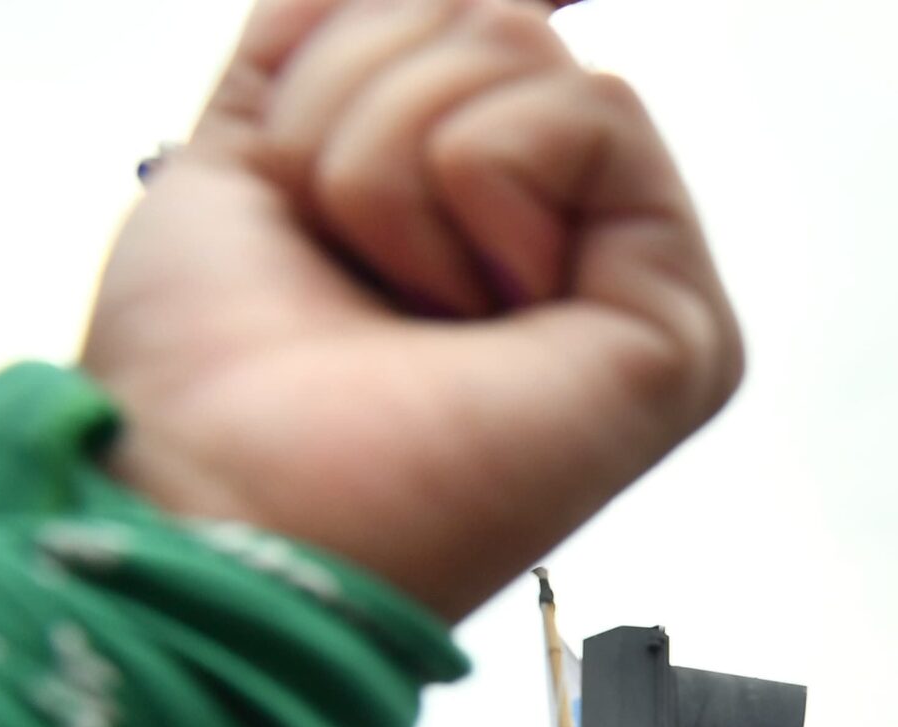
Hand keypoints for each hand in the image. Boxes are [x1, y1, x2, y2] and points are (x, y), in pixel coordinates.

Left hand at [81, 0, 741, 618]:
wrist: (214, 506)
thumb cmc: (215, 376)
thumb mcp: (256, 130)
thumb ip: (347, 23)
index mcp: (501, 213)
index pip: (459, 13)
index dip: (345, 59)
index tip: (305, 198)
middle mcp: (588, 247)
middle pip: (496, 15)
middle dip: (358, 107)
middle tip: (350, 265)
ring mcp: (647, 288)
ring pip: (528, 47)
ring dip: (390, 159)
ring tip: (397, 300)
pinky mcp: (683, 327)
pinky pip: (590, 114)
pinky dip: (472, 188)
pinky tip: (468, 315)